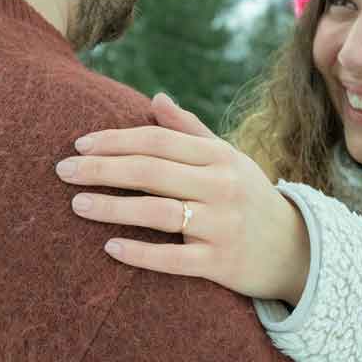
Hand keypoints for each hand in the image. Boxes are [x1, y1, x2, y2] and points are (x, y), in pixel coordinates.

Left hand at [58, 93, 310, 305]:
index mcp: (219, 157)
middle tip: (63, 170)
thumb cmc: (250, 198)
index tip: (79, 144)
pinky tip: (110, 248)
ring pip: (158, 213)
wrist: (298, 250)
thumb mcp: (228, 159)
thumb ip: (190, 130)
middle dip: (102, 169)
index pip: (158, 141)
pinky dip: (141, 253)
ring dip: (113, 208)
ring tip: (77, 204)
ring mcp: (222, 225)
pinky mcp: (221, 263)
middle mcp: (222, 186)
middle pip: (151, 172)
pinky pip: (174, 259)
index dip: (116, 140)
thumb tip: (156, 97)